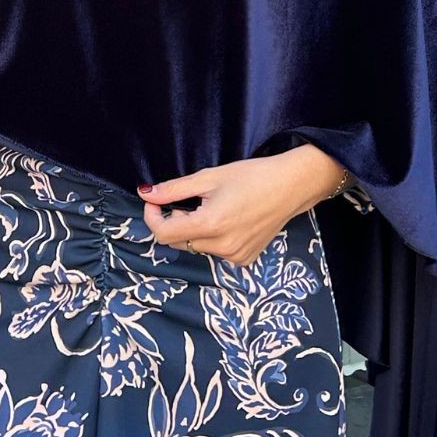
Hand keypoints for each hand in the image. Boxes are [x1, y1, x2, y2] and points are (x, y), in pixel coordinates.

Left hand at [137, 146, 345, 266]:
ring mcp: (234, 256)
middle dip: (176, 221)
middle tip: (191, 200)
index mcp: (210, 224)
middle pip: (179, 241)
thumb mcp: (209, 177)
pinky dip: (214, 239)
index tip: (156, 201)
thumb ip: (174, 189)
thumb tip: (146, 193)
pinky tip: (230, 221)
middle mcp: (221, 246)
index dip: (153, 217)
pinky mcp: (244, 260)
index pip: (163, 234)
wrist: (290, 187)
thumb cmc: (251, 176)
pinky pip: (216, 252)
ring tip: (215, 208)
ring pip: (197, 246)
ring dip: (196, 230)